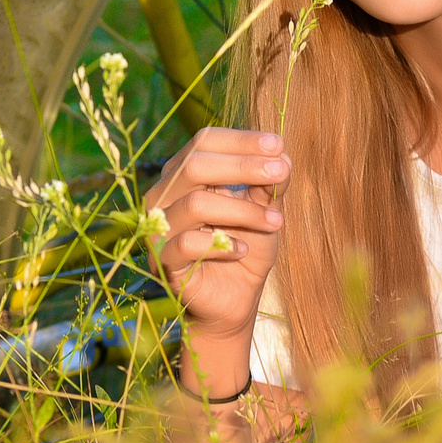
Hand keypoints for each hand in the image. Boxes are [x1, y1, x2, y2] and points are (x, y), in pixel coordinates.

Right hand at [144, 128, 289, 393]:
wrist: (233, 302)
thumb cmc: (245, 248)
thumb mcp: (264, 211)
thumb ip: (269, 184)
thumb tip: (283, 156)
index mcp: (184, 174)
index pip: (204, 142)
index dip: (240, 140)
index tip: (278, 145)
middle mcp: (163, 195)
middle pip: (196, 164)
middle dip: (244, 166)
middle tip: (282, 171)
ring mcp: (158, 228)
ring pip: (197, 204)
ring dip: (244, 211)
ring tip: (276, 223)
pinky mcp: (162, 260)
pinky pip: (188, 244)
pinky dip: (223, 245)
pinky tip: (243, 250)